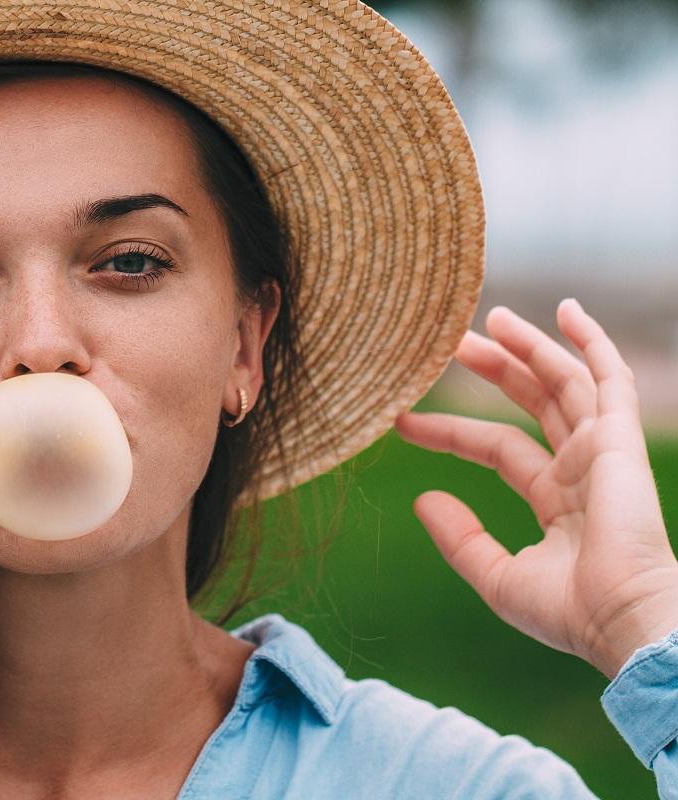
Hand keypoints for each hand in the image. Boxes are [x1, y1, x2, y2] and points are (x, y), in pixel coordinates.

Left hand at [394, 298, 677, 680]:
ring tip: (489, 317)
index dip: (450, 430)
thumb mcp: (498, 577)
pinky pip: (608, 378)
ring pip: (563, 381)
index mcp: (557, 500)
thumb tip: (422, 501)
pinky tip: (567, 311)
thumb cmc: (570, 612)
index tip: (402, 419)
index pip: (497, 447)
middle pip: (532, 402)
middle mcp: (581, 468)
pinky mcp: (620, 439)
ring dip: (530, 346)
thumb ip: (460, 539)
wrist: (623, 620)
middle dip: (494, 369)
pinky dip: (592, 341)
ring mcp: (603, 450)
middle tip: (450, 341)